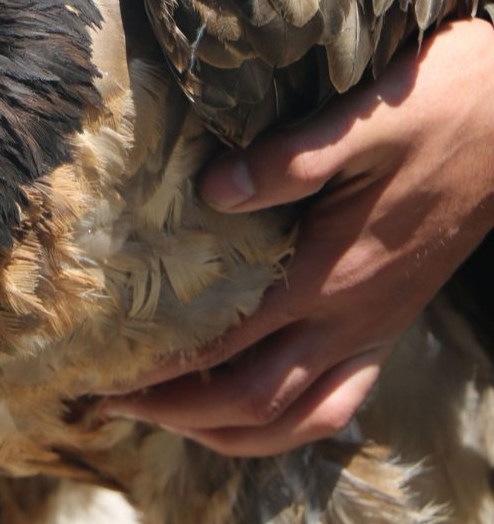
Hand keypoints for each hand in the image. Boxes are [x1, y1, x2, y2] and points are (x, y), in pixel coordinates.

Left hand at [102, 18, 493, 456]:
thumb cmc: (439, 110)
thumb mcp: (364, 122)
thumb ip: (287, 160)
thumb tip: (213, 189)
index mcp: (329, 274)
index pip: (224, 341)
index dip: (158, 365)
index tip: (99, 371)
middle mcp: (348, 318)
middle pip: (248, 399)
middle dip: (172, 410)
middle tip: (107, 402)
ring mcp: (372, 330)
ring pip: (294, 419)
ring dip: (224, 430)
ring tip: (166, 419)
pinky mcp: (388, 326)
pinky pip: (336, 404)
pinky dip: (286, 424)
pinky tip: (253, 415)